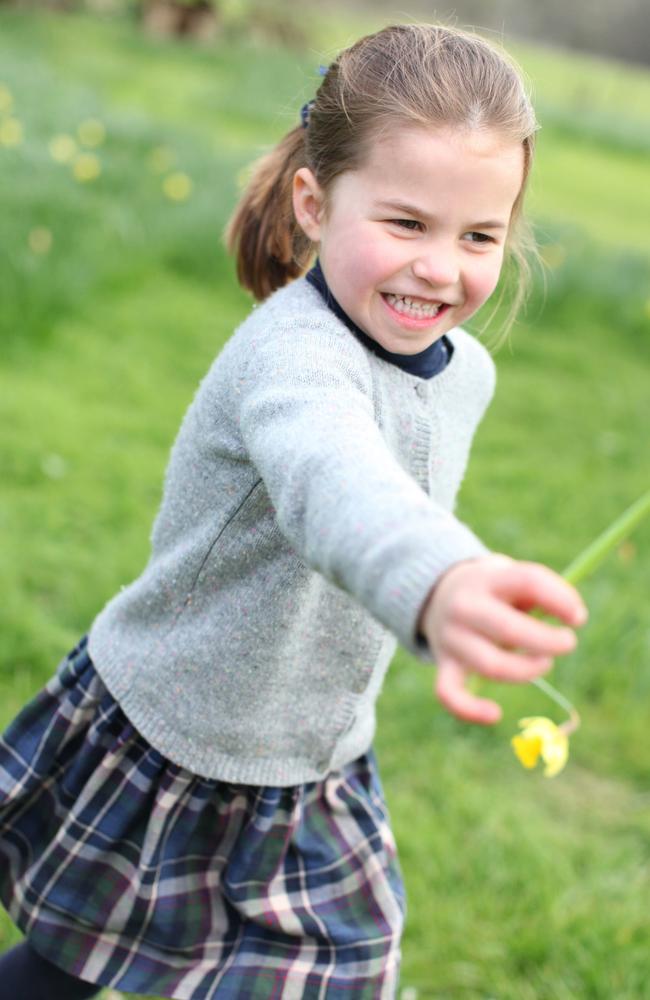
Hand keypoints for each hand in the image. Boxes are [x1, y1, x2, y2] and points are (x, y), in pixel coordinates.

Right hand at [418, 554, 587, 724]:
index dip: (560, 600)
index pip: (528, 581)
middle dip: (548, 642)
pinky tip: (495, 714)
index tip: (578, 618)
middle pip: (509, 629)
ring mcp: (451, 637)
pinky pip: (449, 694)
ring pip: (491, 666)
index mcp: (488, 578)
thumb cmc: (494, 590)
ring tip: (543, 664)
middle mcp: (465, 606)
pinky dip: (470, 710)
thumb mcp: (513, 577)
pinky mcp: (444, 665)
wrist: (439, 594)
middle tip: (568, 643)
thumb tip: (574, 616)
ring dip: (527, 671)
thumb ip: (541, 591)